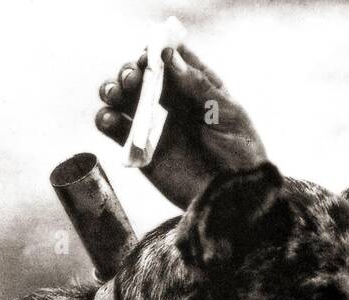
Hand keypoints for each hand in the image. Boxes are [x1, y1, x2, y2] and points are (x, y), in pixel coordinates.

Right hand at [97, 44, 267, 208]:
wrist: (235, 199)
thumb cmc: (241, 155)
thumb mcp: (228, 115)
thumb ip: (198, 86)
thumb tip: (168, 56)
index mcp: (197, 88)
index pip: (172, 59)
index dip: (158, 51)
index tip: (152, 54)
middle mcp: (174, 102)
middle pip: (143, 75)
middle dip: (132, 70)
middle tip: (133, 77)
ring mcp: (156, 125)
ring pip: (124, 98)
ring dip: (113, 89)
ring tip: (116, 93)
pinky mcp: (143, 151)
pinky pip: (117, 130)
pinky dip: (106, 120)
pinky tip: (109, 118)